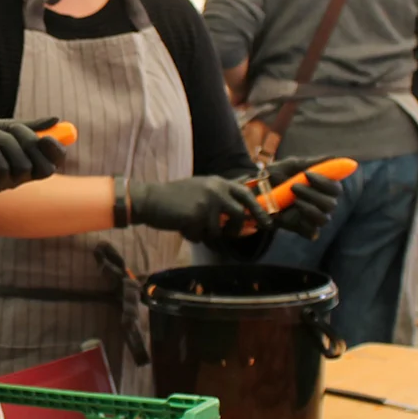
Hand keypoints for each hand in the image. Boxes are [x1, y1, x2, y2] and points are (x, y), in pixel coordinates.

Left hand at [0, 116, 66, 198]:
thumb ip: (24, 127)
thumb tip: (55, 121)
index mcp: (20, 163)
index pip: (51, 165)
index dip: (56, 152)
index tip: (50, 135)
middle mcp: (14, 179)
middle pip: (41, 168)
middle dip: (29, 141)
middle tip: (10, 127)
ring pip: (20, 167)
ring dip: (6, 143)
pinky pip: (0, 170)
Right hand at [128, 176, 270, 244]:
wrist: (150, 199)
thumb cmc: (174, 198)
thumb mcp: (200, 189)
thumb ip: (220, 198)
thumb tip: (241, 214)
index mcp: (218, 182)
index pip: (246, 194)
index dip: (258, 210)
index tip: (267, 224)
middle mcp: (216, 190)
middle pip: (239, 214)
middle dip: (236, 229)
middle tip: (233, 235)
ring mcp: (207, 202)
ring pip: (218, 230)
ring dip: (206, 233)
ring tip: (191, 225)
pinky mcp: (196, 215)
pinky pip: (201, 236)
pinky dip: (192, 236)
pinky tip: (181, 226)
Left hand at [262, 157, 343, 238]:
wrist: (256, 191)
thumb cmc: (276, 176)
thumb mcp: (291, 166)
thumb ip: (312, 163)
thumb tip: (334, 157)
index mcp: (323, 188)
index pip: (336, 188)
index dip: (325, 182)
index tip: (307, 174)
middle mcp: (322, 203)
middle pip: (331, 204)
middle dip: (313, 194)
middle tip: (294, 186)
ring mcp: (314, 218)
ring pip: (324, 218)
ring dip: (308, 208)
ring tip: (293, 200)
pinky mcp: (304, 229)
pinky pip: (312, 231)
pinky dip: (304, 223)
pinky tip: (291, 214)